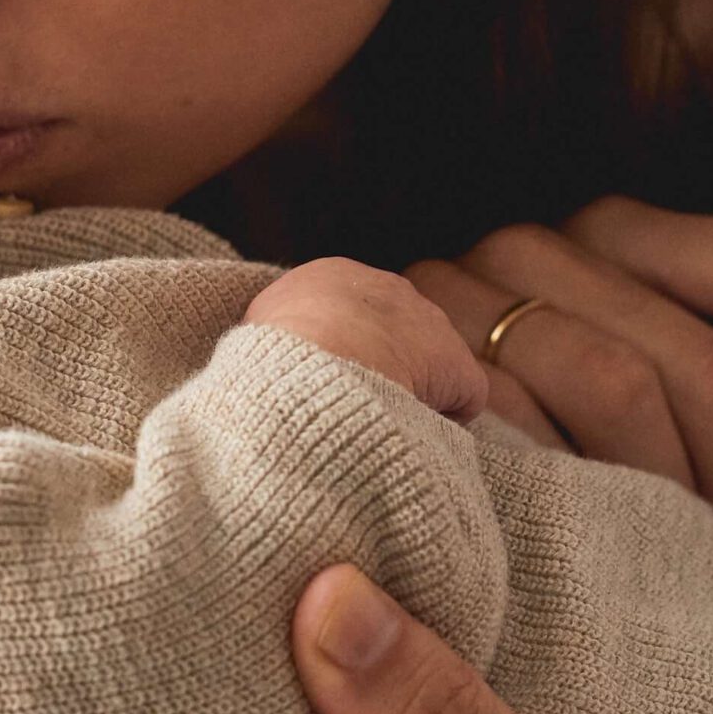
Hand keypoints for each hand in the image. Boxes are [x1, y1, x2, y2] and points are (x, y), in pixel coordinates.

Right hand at [244, 260, 488, 424]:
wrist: (315, 363)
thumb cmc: (274, 356)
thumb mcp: (255, 334)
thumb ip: (273, 339)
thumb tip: (269, 367)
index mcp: (333, 276)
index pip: (347, 312)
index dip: (340, 349)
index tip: (327, 380)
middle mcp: (389, 289)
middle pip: (392, 334)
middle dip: (380, 366)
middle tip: (354, 405)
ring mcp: (429, 324)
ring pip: (425, 368)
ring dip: (408, 395)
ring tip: (377, 425)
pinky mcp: (457, 365)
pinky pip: (458, 400)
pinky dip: (443, 421)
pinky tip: (412, 437)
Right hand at [409, 199, 712, 593]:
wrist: (337, 456)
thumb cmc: (543, 471)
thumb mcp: (665, 428)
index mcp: (631, 235)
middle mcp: (548, 243)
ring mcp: (466, 292)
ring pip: (626, 394)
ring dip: (678, 513)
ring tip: (692, 581)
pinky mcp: (403, 355)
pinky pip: (524, 431)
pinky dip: (581, 506)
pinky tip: (597, 560)